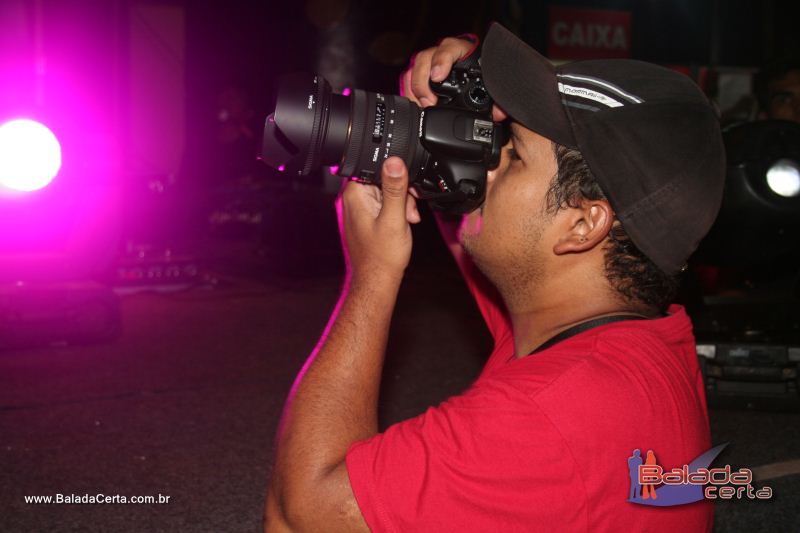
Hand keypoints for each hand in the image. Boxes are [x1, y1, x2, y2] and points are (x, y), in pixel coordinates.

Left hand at [336, 157, 420, 282]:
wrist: (377, 280)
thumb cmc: (382, 256)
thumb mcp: (394, 217)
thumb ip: (395, 188)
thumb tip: (394, 161)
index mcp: (355, 194)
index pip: (375, 168)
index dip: (396, 176)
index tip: (407, 190)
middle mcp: (353, 199)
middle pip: (382, 180)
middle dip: (401, 193)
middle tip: (408, 211)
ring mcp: (358, 209)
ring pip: (385, 192)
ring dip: (401, 204)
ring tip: (407, 221)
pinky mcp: (365, 218)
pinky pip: (383, 204)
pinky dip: (396, 212)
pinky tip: (402, 223)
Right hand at [400, 37, 507, 121]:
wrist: (475, 71)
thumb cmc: (483, 73)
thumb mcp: (490, 82)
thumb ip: (496, 97)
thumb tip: (499, 112)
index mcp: (462, 51)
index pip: (449, 48)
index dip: (442, 60)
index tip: (438, 76)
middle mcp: (443, 54)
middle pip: (425, 58)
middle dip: (423, 82)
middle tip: (428, 102)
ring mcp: (430, 64)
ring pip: (414, 69)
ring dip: (415, 89)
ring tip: (422, 107)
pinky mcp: (422, 76)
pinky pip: (409, 81)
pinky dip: (410, 94)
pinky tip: (415, 105)